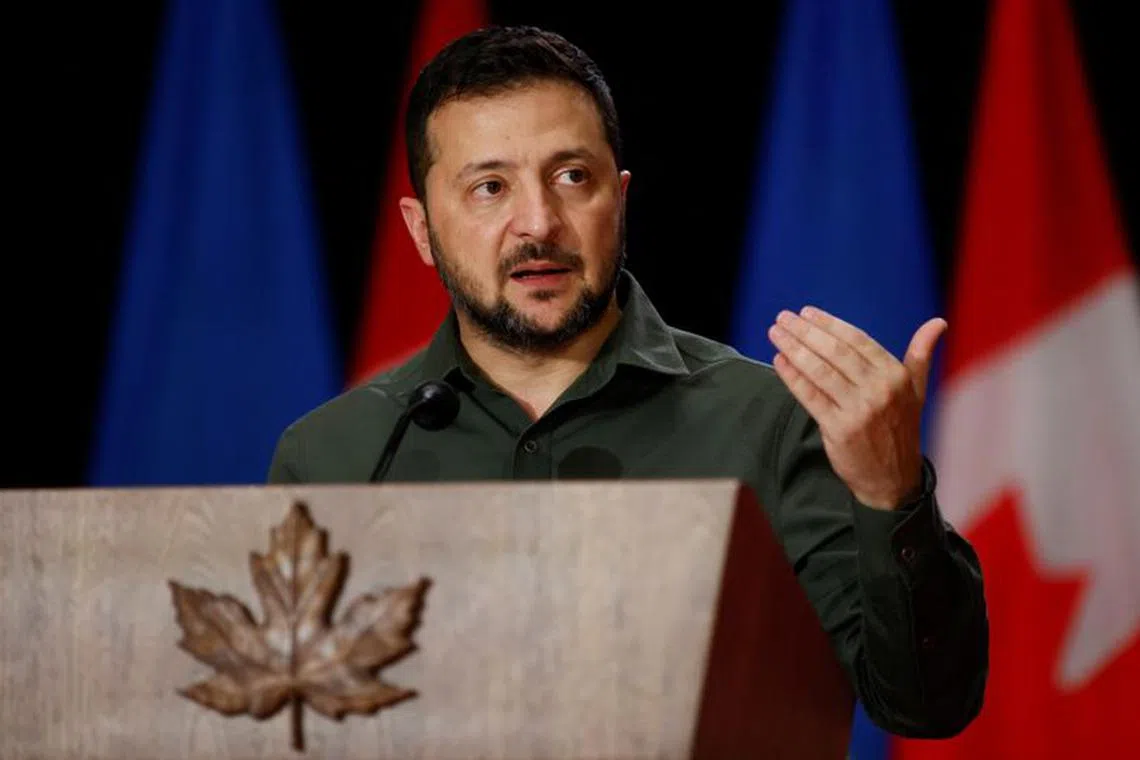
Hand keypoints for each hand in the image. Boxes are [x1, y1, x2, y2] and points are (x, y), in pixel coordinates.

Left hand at [767, 307, 945, 509]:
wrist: (893, 479)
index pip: (857, 340)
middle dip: (806, 332)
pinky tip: (779, 361)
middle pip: (835, 352)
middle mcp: (880, 390)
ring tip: (776, 333)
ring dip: (794, 349)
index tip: (806, 313)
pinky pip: (810, 397)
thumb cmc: (900, 429)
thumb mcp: (917, 390)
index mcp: (896, 376)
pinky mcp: (839, 430)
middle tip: (783, 318)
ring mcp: (859, 410)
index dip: (829, 324)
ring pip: (820, 371)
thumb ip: (920, 354)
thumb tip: (938, 322)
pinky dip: (792, 377)